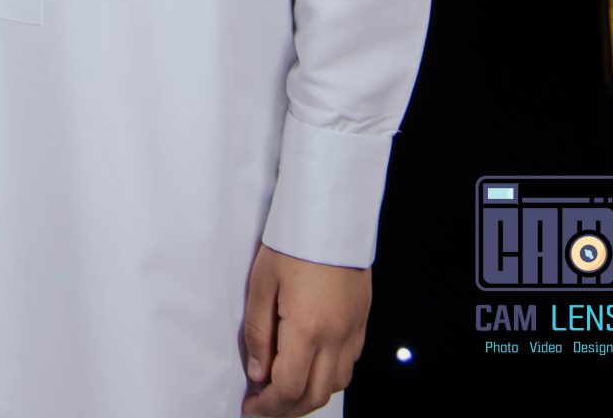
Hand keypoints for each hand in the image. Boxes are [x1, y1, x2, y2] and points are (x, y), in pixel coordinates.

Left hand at [241, 242, 368, 413]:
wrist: (332, 213)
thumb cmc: (291, 242)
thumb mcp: (262, 282)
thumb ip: (259, 333)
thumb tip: (258, 373)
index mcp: (308, 329)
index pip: (288, 389)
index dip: (267, 406)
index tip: (251, 407)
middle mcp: (336, 338)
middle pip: (315, 396)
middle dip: (288, 410)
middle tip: (264, 407)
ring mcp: (353, 331)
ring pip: (335, 385)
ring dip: (310, 395)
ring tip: (285, 389)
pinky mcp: (362, 321)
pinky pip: (348, 365)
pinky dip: (329, 377)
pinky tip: (311, 366)